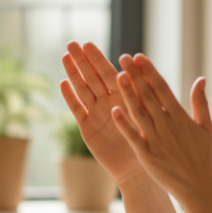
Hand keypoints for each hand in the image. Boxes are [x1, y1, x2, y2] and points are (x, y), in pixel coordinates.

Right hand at [60, 41, 145, 184]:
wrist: (137, 169)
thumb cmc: (148, 142)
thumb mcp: (148, 115)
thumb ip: (142, 93)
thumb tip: (142, 72)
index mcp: (124, 96)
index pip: (108, 73)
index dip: (97, 59)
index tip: (88, 44)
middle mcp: (108, 102)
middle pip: (92, 77)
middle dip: (82, 61)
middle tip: (72, 43)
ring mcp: (96, 114)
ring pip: (83, 90)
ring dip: (74, 74)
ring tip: (65, 57)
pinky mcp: (87, 129)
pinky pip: (77, 110)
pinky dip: (70, 98)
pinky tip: (63, 84)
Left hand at [112, 53, 211, 198]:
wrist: (198, 186)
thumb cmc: (203, 156)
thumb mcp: (206, 127)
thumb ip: (200, 102)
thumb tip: (201, 79)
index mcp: (180, 117)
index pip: (162, 88)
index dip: (149, 72)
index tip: (139, 57)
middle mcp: (167, 125)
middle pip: (148, 96)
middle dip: (136, 76)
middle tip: (123, 57)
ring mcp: (155, 139)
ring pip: (138, 112)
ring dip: (128, 94)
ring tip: (117, 76)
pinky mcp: (146, 154)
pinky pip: (132, 136)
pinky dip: (124, 123)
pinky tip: (114, 109)